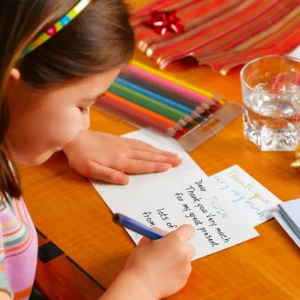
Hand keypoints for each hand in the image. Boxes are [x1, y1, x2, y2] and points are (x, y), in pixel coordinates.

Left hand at [63, 130, 181, 183]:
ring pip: (146, 149)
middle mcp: (124, 152)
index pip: (141, 165)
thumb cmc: (81, 158)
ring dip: (160, 152)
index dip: (156, 166)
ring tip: (173, 154)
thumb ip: (109, 175)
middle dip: (164, 158)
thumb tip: (126, 181)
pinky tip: (155, 148)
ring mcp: (123, 145)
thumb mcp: (90, 170)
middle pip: (148, 155)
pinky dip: (150, 146)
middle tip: (179, 160)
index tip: (169, 166)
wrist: (75, 138)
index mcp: (118, 161)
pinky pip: (139, 143)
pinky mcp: (120, 140)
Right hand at [123, 225, 194, 298]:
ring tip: (162, 264)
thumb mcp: (146, 240)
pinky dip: (175, 271)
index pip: (189, 230)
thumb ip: (158, 235)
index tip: (176, 235)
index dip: (183, 232)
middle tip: (166, 250)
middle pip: (188, 246)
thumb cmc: (141, 261)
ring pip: (185, 260)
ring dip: (177, 260)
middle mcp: (184, 253)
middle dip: (179, 247)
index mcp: (176, 240)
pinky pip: (182, 271)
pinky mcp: (184, 280)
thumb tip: (163, 235)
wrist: (140, 284)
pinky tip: (163, 273)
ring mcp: (185, 267)